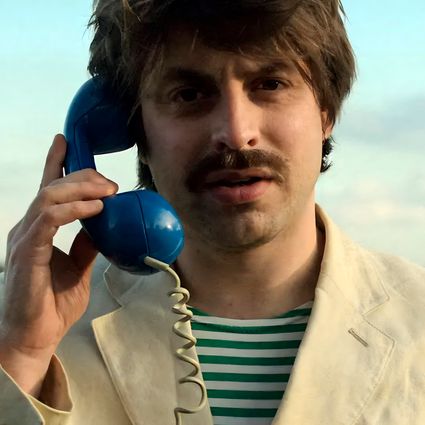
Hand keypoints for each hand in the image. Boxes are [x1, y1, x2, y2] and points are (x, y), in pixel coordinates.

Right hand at [0, 134, 117, 395]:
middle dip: (81, 176)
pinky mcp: (28, 252)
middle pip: (51, 187)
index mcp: (38, 230)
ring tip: (107, 190)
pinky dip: (74, 209)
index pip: (47, 189)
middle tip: (109, 181)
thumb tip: (102, 225)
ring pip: (49, 197)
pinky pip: (49, 219)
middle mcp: (28, 228)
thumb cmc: (52, 305)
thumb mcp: (79, 269)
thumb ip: (86, 245)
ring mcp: (25, 239)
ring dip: (80, 188)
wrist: (35, 337)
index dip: (56, 163)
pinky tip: (96, 208)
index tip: (67, 141)